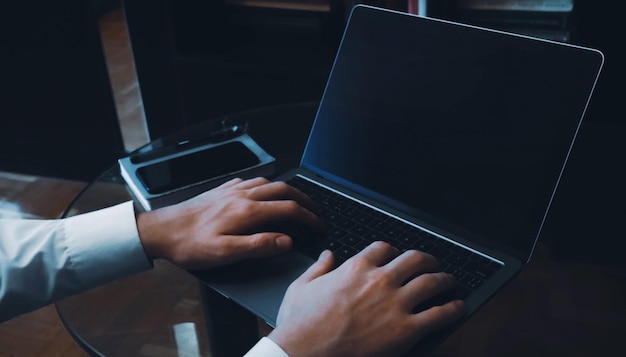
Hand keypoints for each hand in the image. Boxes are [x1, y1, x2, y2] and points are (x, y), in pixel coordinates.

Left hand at [136, 177, 322, 269]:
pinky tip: (261, 191)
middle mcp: (241, 196)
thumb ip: (258, 245)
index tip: (318, 225)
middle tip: (314, 210)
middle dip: (303, 199)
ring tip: (295, 200)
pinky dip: (264, 185)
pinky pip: (249, 181)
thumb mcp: (225, 253)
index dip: (308, 217)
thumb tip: (285, 241)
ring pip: (268, 182)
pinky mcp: (220, 191)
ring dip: (286, 190)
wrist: (160, 230)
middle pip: (283, 190)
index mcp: (247, 211)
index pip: (288, 209)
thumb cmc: (189, 244)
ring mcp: (231, 191)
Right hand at [268, 242, 465, 356]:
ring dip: (445, 279)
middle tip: (432, 264)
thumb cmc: (300, 324)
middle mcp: (380, 280)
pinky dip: (452, 309)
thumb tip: (327, 255)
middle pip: (414, 259)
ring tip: (450, 281)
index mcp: (355, 268)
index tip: (397, 255)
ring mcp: (395, 304)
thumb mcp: (301, 287)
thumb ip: (318, 267)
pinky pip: (439, 314)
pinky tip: (457, 307)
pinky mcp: (406, 329)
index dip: (393, 250)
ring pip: (431, 282)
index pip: (383, 248)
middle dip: (427, 260)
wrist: (305, 353)